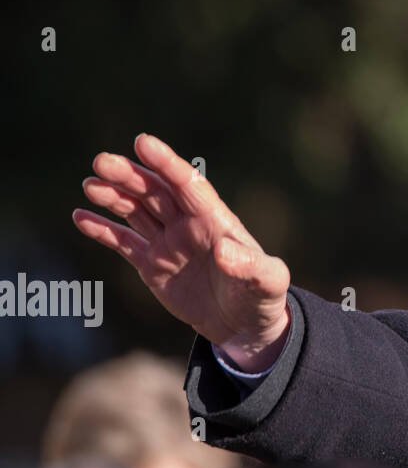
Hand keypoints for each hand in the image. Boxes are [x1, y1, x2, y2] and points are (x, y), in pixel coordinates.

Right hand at [72, 133, 291, 371]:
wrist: (244, 325)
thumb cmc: (262, 298)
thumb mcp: (268, 282)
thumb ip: (250, 266)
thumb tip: (224, 252)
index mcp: (216, 220)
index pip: (188, 184)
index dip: (166, 163)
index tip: (143, 142)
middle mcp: (189, 225)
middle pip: (156, 192)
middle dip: (130, 175)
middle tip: (101, 162)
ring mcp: (169, 243)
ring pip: (136, 211)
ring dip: (113, 196)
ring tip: (90, 184)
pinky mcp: (152, 265)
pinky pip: (123, 242)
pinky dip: (102, 229)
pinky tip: (81, 216)